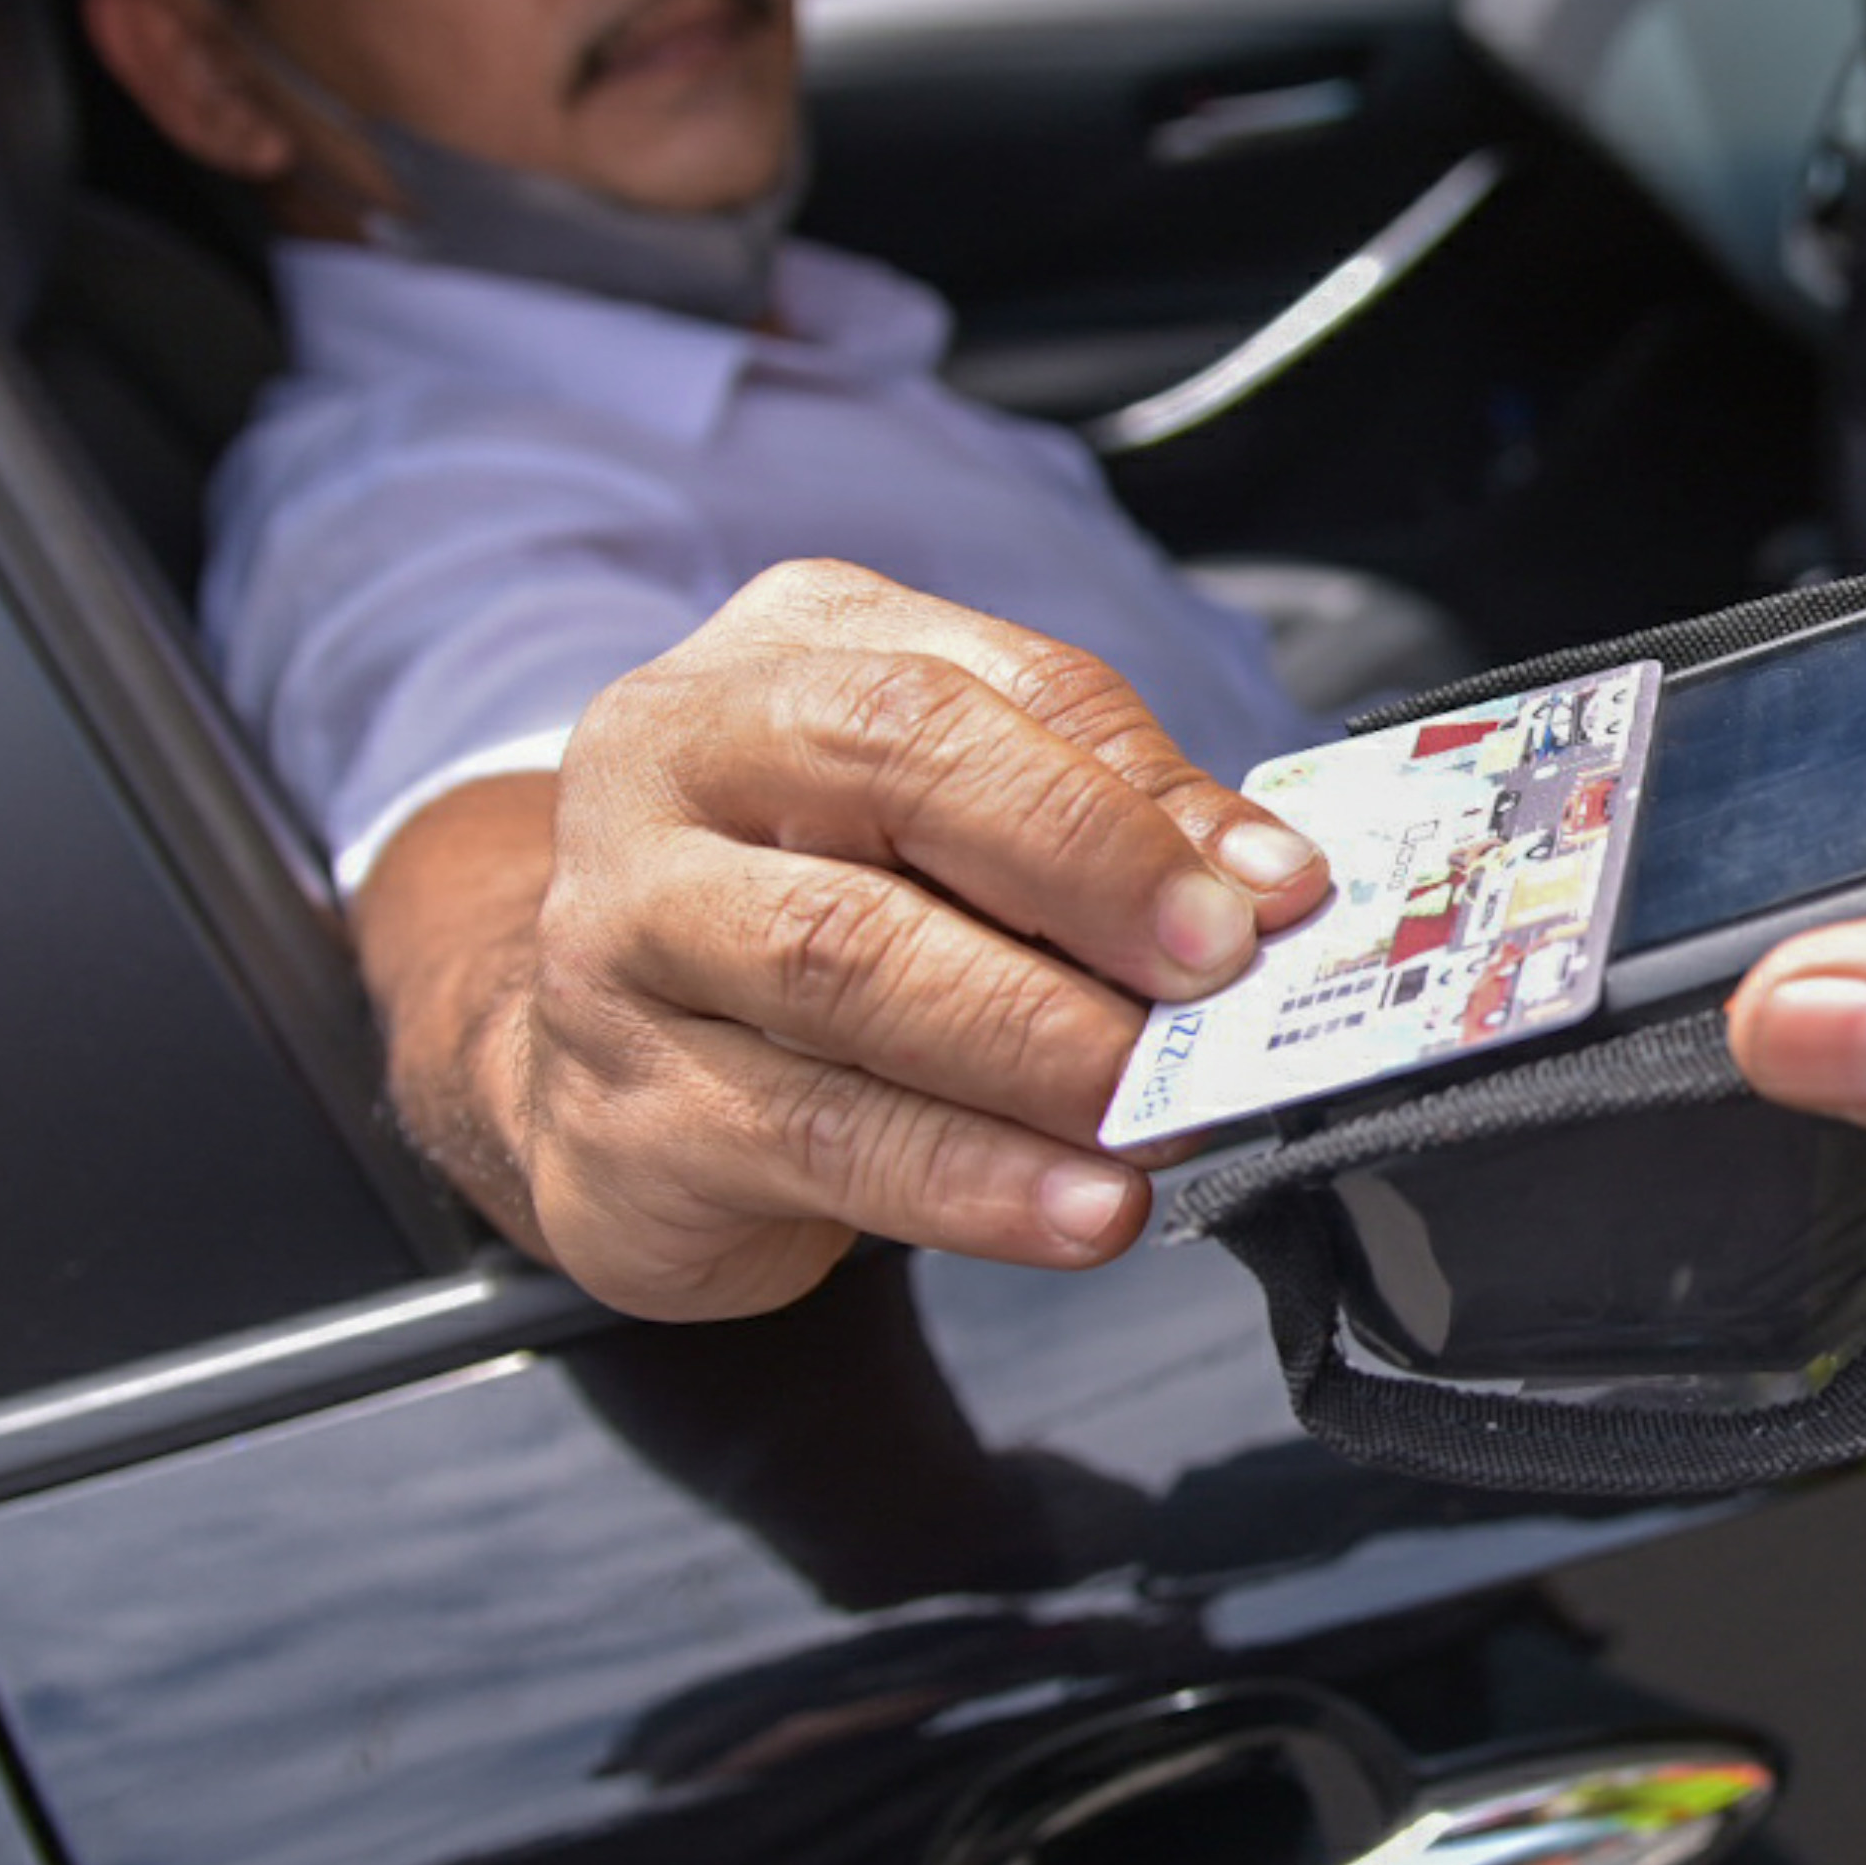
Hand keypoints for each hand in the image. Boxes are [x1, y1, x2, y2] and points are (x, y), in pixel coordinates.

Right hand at [351, 561, 1326, 1319]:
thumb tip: (1271, 883)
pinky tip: (1079, 1206)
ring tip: (1163, 1107)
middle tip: (1215, 984)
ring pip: (847, 964)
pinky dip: (974, 1182)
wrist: (593, 1069)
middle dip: (1086, 880)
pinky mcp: (625, 1113)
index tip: (1270, 895)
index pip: (973, 689)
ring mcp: (618, 938)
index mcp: (780, 658)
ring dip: (1041, 1046)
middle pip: (893, 773)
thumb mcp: (952, 829)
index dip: (1132, 796)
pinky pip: (819, 1140)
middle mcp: (670, 764)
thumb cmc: (809, 909)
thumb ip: (1109, 824)